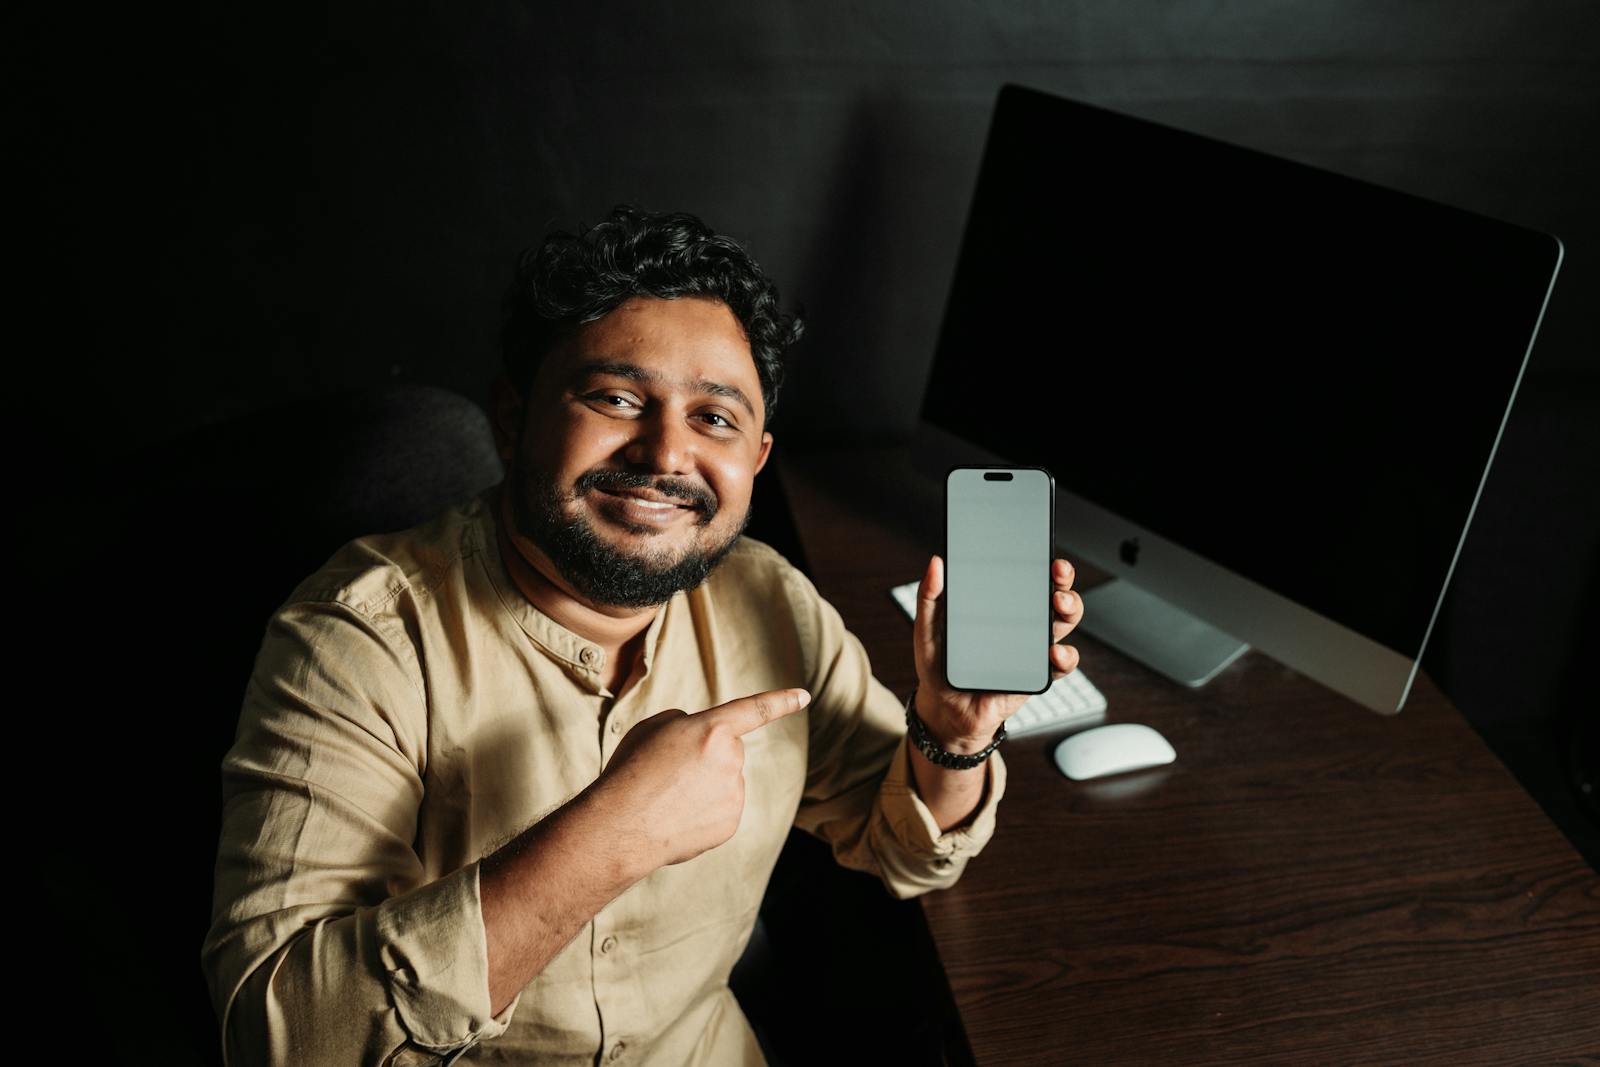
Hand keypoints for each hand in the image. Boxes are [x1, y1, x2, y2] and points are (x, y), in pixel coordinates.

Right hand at [585, 688, 811, 870]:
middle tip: (671, 771)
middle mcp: (730, 760)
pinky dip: (704, 809)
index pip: (753, 710)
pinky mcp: (731, 823)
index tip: (803, 695)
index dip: (780, 701)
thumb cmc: (631, 771)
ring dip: (705, 783)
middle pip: (728, 749)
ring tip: (670, 797)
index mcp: (711, 729)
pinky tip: (679, 815)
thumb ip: (688, 724)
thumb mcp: (653, 729)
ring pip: (726, 780)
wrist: (621, 826)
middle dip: (708, 754)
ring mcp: (734, 794)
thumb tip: (705, 740)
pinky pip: (723, 807)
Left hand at [911, 556, 1082, 752]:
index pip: (1025, 577)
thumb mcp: (928, 628)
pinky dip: (1065, 656)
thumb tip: (935, 562)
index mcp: (999, 605)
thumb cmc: (940, 664)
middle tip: (1057, 573)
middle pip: (1053, 595)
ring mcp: (1032, 647)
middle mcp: (1022, 623)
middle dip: (1063, 580)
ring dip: (1071, 609)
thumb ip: (930, 596)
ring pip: (1064, 622)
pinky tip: (1054, 652)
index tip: (1042, 552)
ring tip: (1059, 604)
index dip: (1039, 561)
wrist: (946, 708)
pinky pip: (1061, 664)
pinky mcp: (1037, 674)